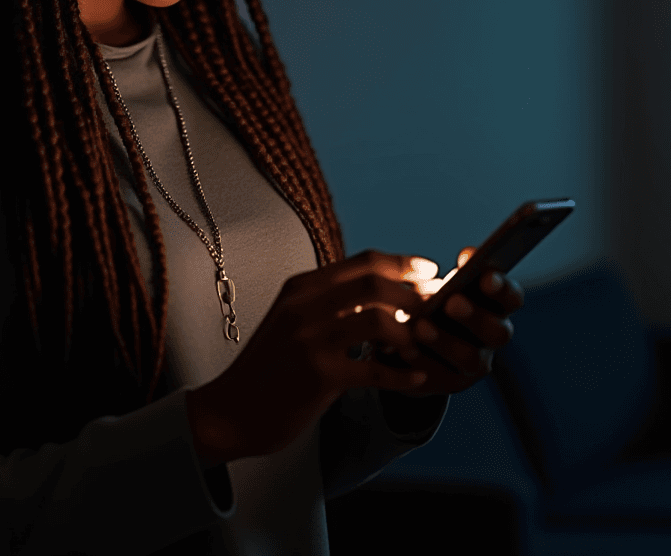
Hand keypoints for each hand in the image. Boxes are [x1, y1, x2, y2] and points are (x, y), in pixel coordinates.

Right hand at [186, 249, 444, 464]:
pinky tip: (417, 380)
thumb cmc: (269, 367)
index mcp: (301, 287)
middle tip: (437, 305)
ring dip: (410, 332)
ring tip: (422, 345)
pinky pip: (375, 369)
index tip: (429, 270)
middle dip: (414, 292)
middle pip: (374, 282)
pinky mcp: (319, 375)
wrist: (232, 409)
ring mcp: (311, 339)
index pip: (362, 261)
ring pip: (378, 321)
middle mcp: (305, 306)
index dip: (402, 263)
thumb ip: (327, 301)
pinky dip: (403, 375)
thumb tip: (378, 289)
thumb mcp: (291, 319)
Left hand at [377, 247, 524, 396]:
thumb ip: (461, 272)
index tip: (485, 277)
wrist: (414, 341)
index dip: (502, 289)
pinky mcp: (446, 383)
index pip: (511, 299)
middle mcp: (490, 340)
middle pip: (497, 332)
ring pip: (468, 358)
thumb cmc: (436, 301)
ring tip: (421, 326)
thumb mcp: (447, 285)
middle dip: (475, 317)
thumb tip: (468, 256)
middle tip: (452, 302)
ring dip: (445, 341)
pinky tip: (404, 348)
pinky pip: (437, 376)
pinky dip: (421, 361)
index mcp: (496, 309)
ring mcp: (472, 366)